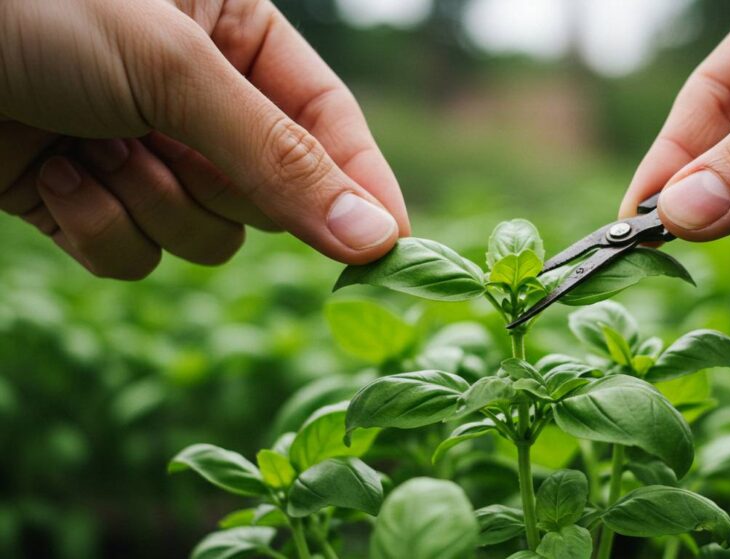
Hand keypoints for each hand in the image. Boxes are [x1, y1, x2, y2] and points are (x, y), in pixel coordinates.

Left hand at [0, 0, 409, 278]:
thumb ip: (280, 158)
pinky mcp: (88, 198)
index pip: (330, 124)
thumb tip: (374, 235)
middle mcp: (198, 99)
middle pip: (269, 193)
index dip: (363, 187)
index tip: (393, 250)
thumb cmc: (35, 8)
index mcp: (236, 36)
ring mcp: (143, 152)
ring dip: (155, 206)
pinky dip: (100, 227)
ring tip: (99, 147)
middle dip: (223, 187)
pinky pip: (135, 255)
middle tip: (177, 149)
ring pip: (205, 237)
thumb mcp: (175, 71)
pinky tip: (59, 173)